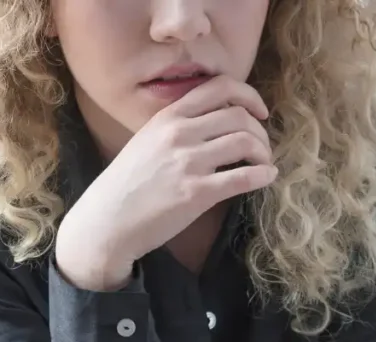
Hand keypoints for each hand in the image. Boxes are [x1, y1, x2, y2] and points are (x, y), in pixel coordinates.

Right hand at [55, 75, 276, 290]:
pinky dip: (263, 175)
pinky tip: (267, 177)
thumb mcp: (148, 139)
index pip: (220, 87)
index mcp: (169, 116)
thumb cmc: (129, 183)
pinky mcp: (197, 193)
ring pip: (245, 142)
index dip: (249, 96)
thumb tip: (218, 123)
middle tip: (262, 148)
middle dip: (260, 131)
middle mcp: (180, 133)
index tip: (260, 112)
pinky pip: (243, 177)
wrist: (108, 220)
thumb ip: (180, 126)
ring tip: (264, 164)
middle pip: (239, 116)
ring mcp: (189, 162)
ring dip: (264, 153)